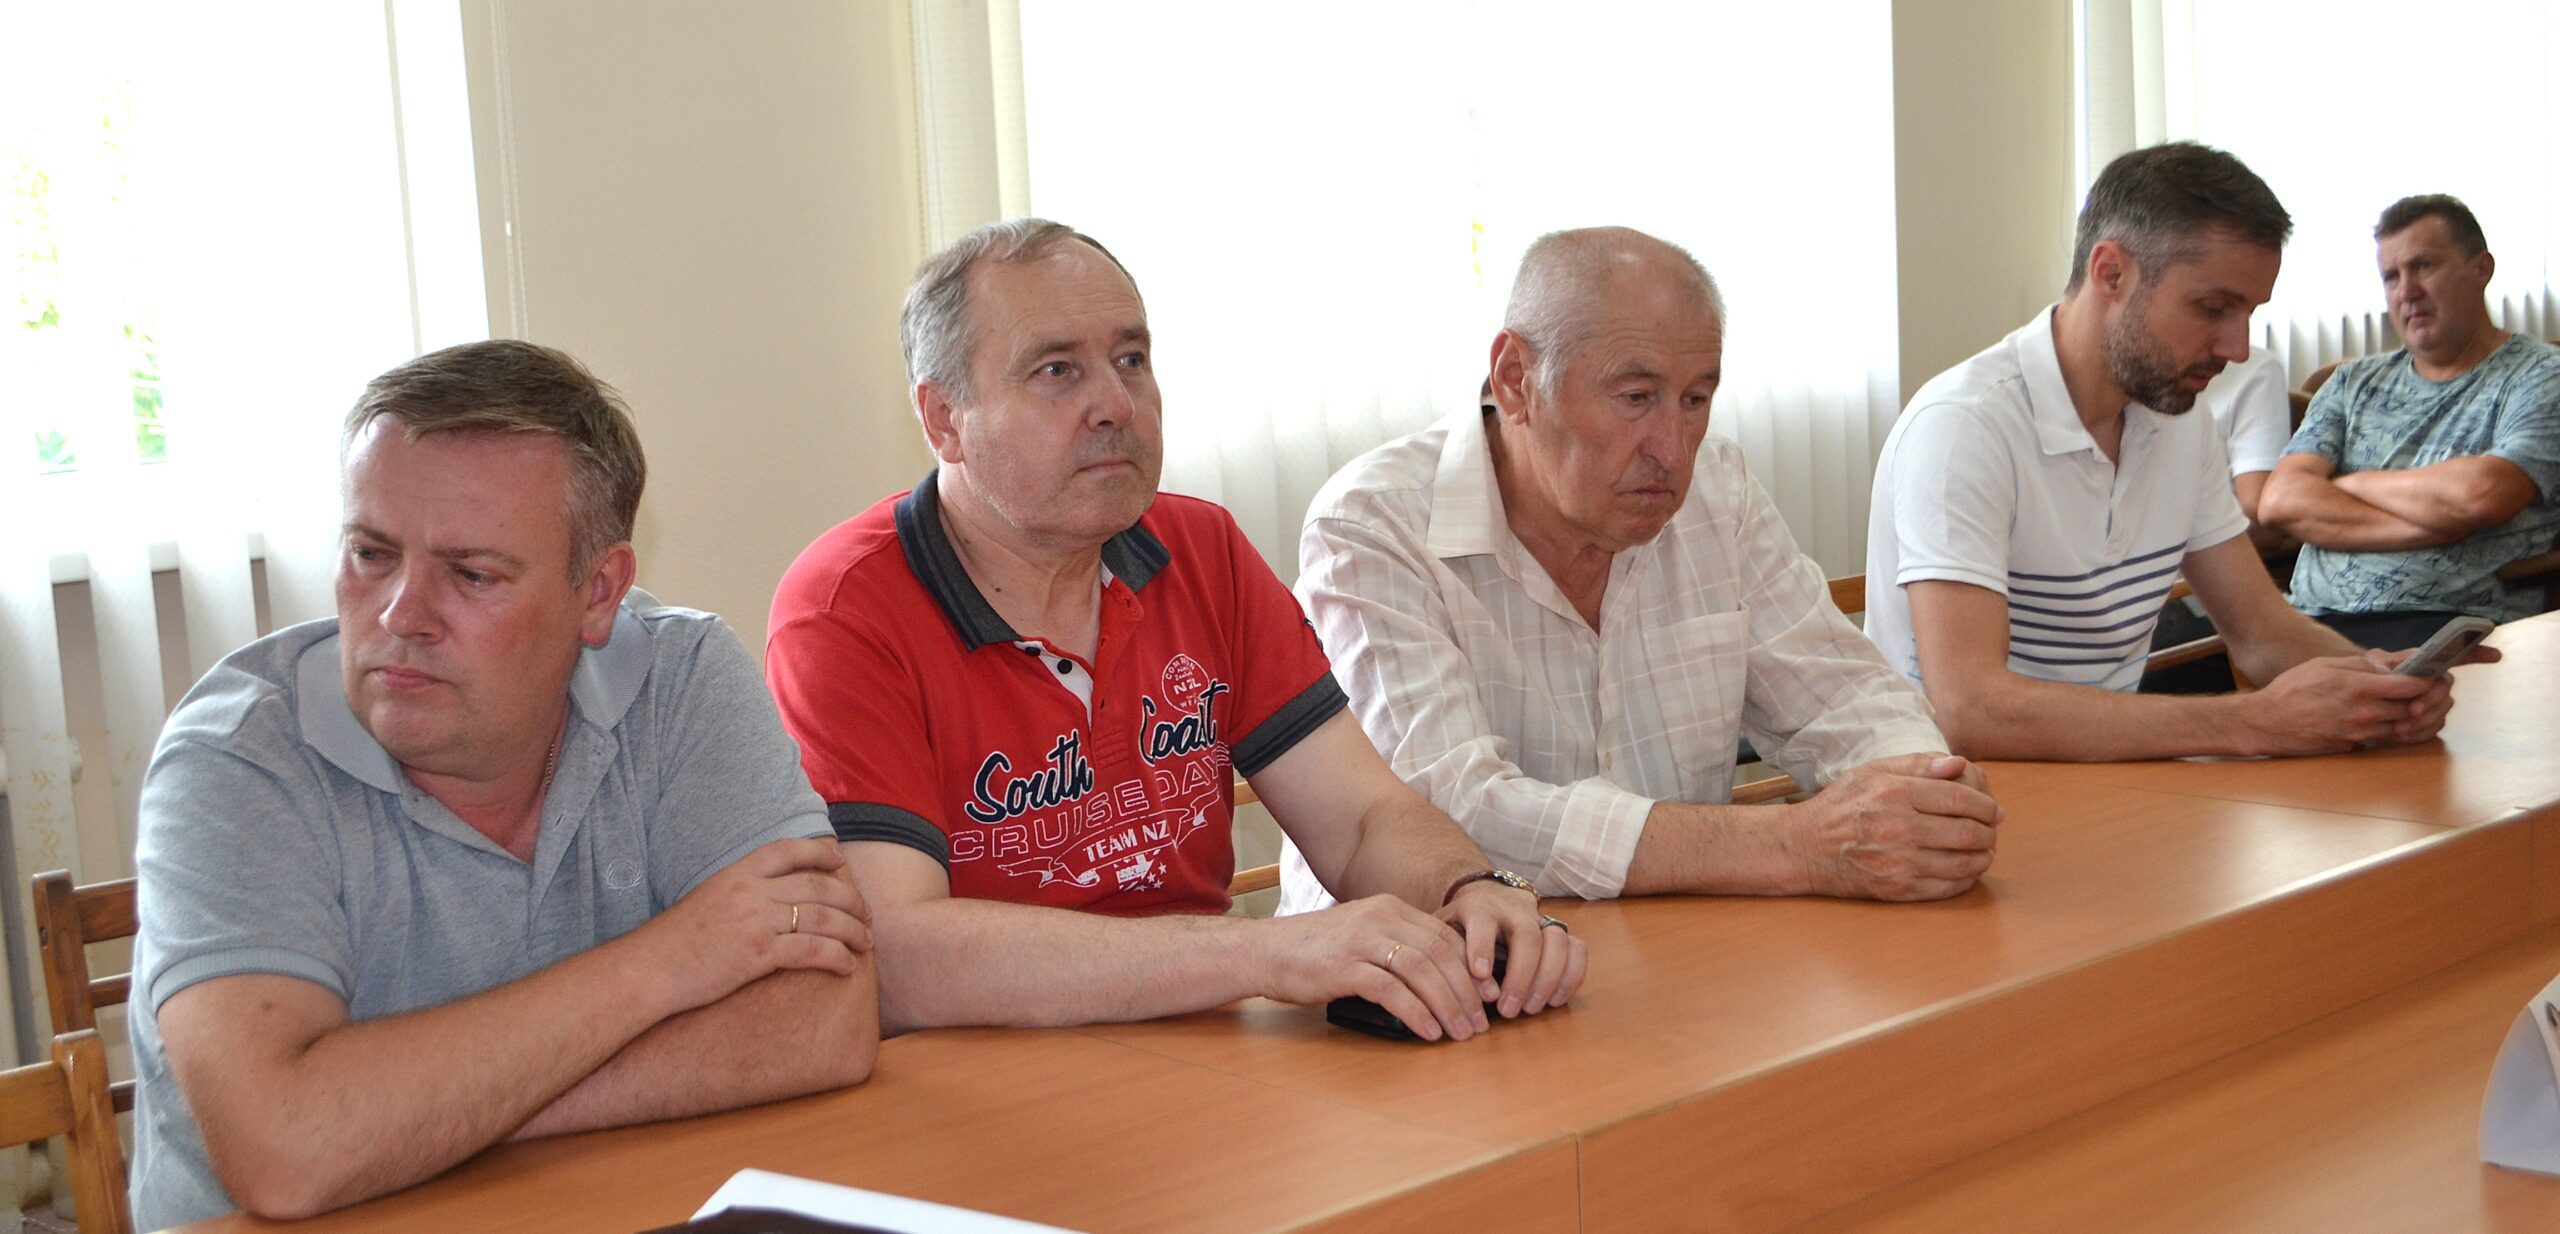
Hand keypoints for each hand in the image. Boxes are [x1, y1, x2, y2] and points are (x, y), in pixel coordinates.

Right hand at [626, 837, 873, 1015]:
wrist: (647, 970)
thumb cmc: (671, 943)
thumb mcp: (704, 901)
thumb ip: (737, 894)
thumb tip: (767, 902)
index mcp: (735, 873)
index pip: (787, 851)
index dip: (820, 852)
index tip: (839, 861)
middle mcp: (750, 891)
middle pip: (816, 885)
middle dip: (850, 899)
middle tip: (866, 914)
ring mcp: (756, 921)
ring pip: (823, 918)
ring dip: (852, 930)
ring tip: (866, 942)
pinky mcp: (758, 954)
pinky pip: (812, 950)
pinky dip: (837, 957)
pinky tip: (848, 966)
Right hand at [1255, 895, 1483, 1040]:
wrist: (1264, 951)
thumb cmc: (1314, 951)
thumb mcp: (1361, 936)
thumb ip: (1395, 947)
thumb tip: (1438, 978)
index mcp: (1389, 908)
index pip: (1446, 937)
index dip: (1473, 969)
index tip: (1488, 998)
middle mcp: (1380, 918)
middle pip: (1440, 954)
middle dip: (1467, 992)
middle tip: (1481, 1023)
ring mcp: (1362, 940)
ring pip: (1422, 971)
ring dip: (1448, 1005)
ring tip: (1461, 1033)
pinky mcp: (1344, 967)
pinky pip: (1392, 990)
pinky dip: (1416, 1012)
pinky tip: (1429, 1032)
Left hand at [1442, 879, 1585, 1018]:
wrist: (1487, 899)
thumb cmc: (1462, 926)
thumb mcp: (1444, 934)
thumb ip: (1450, 958)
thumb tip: (1467, 994)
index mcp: (1480, 907)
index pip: (1482, 919)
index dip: (1482, 946)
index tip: (1479, 975)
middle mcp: (1514, 911)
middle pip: (1527, 935)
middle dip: (1521, 976)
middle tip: (1507, 1010)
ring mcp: (1541, 920)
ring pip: (1558, 940)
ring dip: (1549, 978)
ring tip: (1531, 1009)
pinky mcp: (1560, 934)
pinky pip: (1578, 949)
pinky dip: (1572, 976)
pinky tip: (1555, 1002)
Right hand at [1784, 753, 1999, 900]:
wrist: (1805, 848)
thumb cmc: (1841, 806)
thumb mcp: (1871, 772)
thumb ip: (1916, 764)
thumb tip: (1958, 763)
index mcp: (1894, 794)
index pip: (1959, 799)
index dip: (1985, 805)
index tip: (1994, 810)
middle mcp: (1898, 828)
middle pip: (1967, 832)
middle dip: (1989, 832)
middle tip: (1992, 830)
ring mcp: (1898, 862)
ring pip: (1963, 863)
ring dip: (1983, 857)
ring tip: (1985, 850)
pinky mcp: (1897, 889)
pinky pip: (1947, 887)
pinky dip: (1966, 878)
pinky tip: (1966, 869)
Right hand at [2245, 654, 2438, 754]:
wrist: (2266, 723)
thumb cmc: (2291, 690)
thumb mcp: (2324, 665)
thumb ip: (2360, 665)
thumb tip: (2389, 668)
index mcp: (2360, 687)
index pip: (2412, 686)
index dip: (2426, 680)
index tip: (2427, 675)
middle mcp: (2364, 713)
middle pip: (2413, 709)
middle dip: (2422, 700)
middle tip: (2421, 691)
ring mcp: (2360, 733)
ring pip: (2401, 727)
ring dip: (2408, 717)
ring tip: (2404, 704)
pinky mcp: (2353, 746)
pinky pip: (2383, 738)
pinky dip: (2391, 729)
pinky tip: (2385, 719)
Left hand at [2368, 643, 2498, 743]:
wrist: (2357, 701)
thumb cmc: (2364, 677)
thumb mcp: (2369, 666)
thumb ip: (2382, 666)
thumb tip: (2394, 672)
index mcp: (2423, 664)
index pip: (2454, 656)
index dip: (2476, 654)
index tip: (2495, 655)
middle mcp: (2433, 683)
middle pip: (2445, 689)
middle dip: (2431, 700)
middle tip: (2412, 710)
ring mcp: (2432, 703)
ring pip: (2441, 711)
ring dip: (2424, 720)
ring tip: (2399, 728)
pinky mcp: (2427, 722)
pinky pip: (2433, 729)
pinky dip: (2419, 734)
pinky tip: (2403, 736)